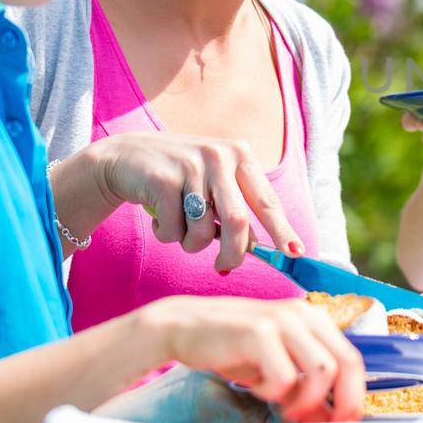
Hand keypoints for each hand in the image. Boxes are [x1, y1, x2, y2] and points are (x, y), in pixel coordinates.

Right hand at [89, 132, 303, 272]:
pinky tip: (159, 215)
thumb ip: (236, 210)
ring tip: (179, 226)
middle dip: (232, 253)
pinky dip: (167, 234)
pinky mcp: (162, 178)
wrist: (126, 156)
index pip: (267, 201)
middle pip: (237, 221)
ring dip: (190, 243)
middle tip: (224, 267)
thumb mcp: (214, 186)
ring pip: (202, 231)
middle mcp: (219, 156)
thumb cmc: (180, 178)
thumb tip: (256, 248)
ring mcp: (190, 165)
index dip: (282, 231)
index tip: (296, 254)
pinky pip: (173, 230)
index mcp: (241, 155)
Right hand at [143, 296, 364, 422]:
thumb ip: (304, 390)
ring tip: (284, 407)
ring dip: (307, 399)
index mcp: (314, 320)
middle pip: (347, 364)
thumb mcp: (275, 370)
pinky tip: (257, 387)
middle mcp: (304, 314)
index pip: (352, 360)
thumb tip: (330, 421)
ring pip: (322, 369)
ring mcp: (283, 320)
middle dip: (342, 402)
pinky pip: (284, 376)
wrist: (185, 326)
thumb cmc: (233, 349)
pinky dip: (274, 392)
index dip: (354, 396)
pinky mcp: (259, 331)